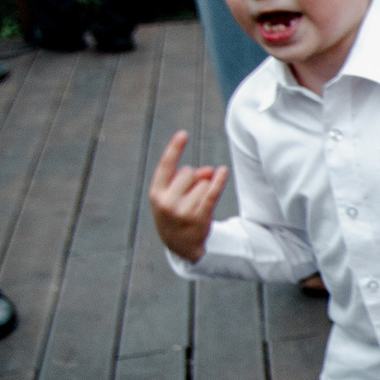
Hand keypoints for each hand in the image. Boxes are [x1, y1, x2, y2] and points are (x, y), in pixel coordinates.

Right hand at [148, 129, 227, 261]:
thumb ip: (189, 179)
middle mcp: (166, 201)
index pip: (165, 166)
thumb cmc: (175, 214)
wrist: (179, 245)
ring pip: (202, 183)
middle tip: (189, 195)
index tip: (184, 133)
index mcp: (156, 193)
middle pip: (188, 172)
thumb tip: (210, 170)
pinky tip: (223, 171)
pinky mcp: (199, 216)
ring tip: (196, 204)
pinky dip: (219, 181)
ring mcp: (182, 210)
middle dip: (193, 178)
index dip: (174, 148)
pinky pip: (212, 193)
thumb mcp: (173, 196)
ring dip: (204, 188)